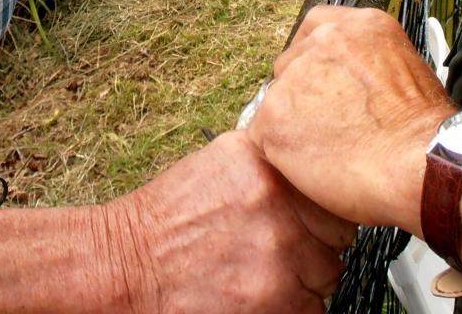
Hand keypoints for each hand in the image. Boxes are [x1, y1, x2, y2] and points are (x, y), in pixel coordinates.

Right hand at [107, 131, 355, 311]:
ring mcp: (279, 251)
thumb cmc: (166, 221)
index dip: (318, 211)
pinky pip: (310, 310)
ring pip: (325, 276)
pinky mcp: (275, 298)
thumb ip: (268, 167)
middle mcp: (275, 201)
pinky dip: (289, 308)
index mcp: (263, 163)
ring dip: (301, 281)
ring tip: (260, 274)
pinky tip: (257, 296)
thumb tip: (309, 172)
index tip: (306, 220)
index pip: (327, 189)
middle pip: (334, 234)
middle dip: (312, 247)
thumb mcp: (218, 164)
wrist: (126, 265)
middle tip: (277, 252)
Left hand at [246, 7, 456, 231]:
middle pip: (291, 65)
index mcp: (359, 26)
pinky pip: (263, 135)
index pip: (315, 31)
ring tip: (328, 152)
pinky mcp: (273, 114)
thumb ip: (368, 67)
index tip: (325, 86)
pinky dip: (282, 154)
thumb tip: (351, 86)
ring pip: (276, 101)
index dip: (317, 63)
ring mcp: (294, 75)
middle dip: (303, 95)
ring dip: (293, 126)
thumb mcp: (407, 72)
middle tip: (329, 128)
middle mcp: (322, 41)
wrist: (421, 165)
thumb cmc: (424, 134)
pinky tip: (313, 168)